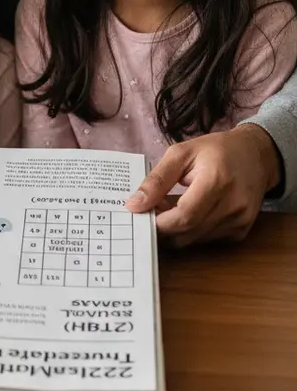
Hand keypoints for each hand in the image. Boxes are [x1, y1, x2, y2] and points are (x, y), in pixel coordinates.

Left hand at [125, 124, 280, 245]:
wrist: (256, 156)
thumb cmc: (215, 150)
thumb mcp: (181, 153)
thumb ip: (157, 180)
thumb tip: (134, 204)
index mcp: (217, 181)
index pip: (185, 216)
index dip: (159, 221)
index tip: (141, 213)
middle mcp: (233, 205)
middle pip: (189, 232)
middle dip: (164, 227)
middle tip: (151, 210)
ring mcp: (240, 221)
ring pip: (196, 240)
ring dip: (176, 230)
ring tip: (169, 208)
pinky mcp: (242, 231)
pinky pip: (207, 239)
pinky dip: (191, 231)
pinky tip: (188, 213)